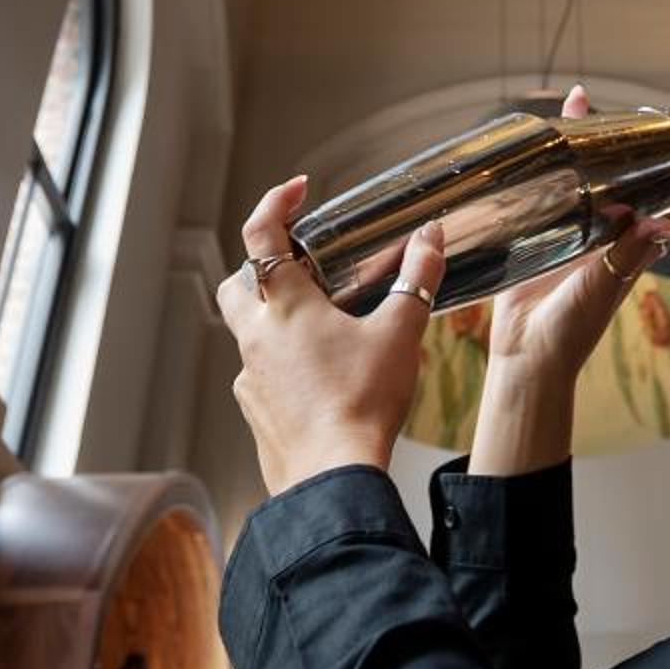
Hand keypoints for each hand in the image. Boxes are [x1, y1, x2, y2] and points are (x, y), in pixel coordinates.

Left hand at [216, 175, 446, 496]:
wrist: (332, 478)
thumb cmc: (363, 403)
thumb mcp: (401, 333)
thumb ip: (417, 279)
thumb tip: (431, 238)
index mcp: (285, 306)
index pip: (260, 233)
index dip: (275, 202)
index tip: (297, 190)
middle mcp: (256, 337)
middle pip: (238, 282)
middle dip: (261, 263)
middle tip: (300, 263)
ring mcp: (250, 377)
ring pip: (247, 331)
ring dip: (273, 317)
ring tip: (320, 323)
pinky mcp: (255, 411)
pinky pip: (259, 373)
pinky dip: (280, 362)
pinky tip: (317, 376)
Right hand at [468, 84, 669, 474]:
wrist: (527, 359)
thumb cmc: (573, 329)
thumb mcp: (605, 285)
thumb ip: (630, 253)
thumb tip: (668, 222)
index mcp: (623, 249)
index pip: (651, 202)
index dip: (659, 171)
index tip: (660, 135)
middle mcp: (597, 241)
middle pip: (607, 184)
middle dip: (602, 149)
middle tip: (593, 107)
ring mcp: (564, 242)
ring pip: (571, 187)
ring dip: (568, 156)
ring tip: (561, 115)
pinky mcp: (533, 246)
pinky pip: (535, 205)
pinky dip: (532, 179)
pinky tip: (522, 156)